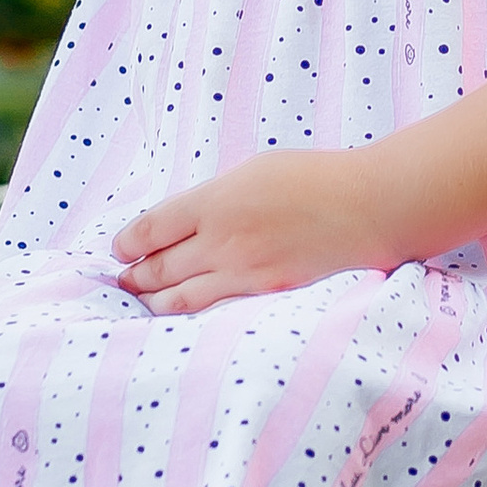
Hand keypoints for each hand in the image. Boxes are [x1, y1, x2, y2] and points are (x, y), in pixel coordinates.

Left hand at [114, 151, 389, 315]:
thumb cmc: (313, 179)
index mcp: (215, 201)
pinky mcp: (265, 296)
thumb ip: (215, 198)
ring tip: (143, 300)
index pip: (151, 228)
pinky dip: (188, 315)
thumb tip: (183, 221)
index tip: (119, 249)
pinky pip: (213, 311)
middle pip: (158, 267)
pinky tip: (180, 314)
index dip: (127, 242)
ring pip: (178, 299)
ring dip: (153, 301)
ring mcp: (244, 273)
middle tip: (123, 280)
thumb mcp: (253, 171)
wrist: (367, 207)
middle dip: (134, 276)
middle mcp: (222, 240)